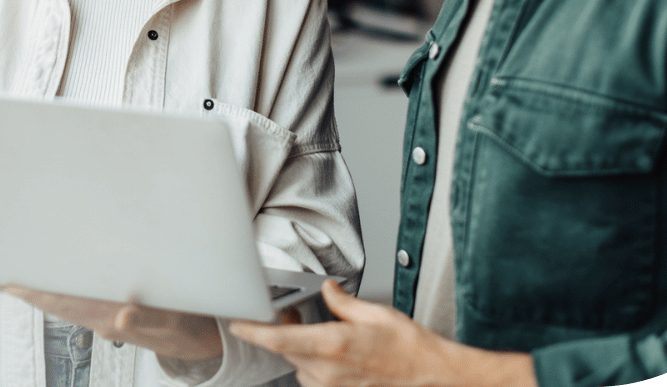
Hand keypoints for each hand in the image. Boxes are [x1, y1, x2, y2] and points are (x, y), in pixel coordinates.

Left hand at [0, 284, 222, 360]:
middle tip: (2, 277)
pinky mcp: (117, 316)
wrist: (203, 344)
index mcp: (110, 317)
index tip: (8, 283)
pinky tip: (61, 286)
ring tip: (23, 279)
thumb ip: (148, 319)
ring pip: (67, 304)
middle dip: (29, 291)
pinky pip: (82, 303)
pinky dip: (65, 293)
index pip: (63, 302)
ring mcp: (108, 318)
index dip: (34, 292)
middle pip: (57, 304)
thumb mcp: (174, 322)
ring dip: (44, 292)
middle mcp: (103, 318)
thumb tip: (121, 316)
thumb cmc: (188, 328)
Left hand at [229, 280, 536, 386]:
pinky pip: (312, 376)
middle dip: (284, 330)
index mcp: (333, 344)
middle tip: (292, 311)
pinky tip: (333, 350)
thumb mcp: (375, 312)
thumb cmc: (407, 345)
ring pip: (298, 363)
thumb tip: (327, 290)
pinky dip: (314, 361)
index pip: (280, 338)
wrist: (428, 373)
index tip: (237, 323)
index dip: (254, 331)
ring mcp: (332, 385)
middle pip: (286, 349)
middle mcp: (327, 369)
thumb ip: (342, 301)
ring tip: (322, 333)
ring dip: (302, 347)